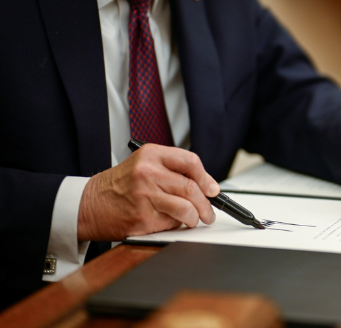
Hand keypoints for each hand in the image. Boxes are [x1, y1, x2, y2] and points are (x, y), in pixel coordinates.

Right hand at [77, 143, 219, 240]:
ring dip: (195, 218)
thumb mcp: (143, 164)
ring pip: (185, 209)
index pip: (190, 162)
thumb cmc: (119, 185)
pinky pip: (170, 224)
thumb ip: (171, 169)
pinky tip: (168, 222)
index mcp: (150, 155)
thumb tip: (205, 185)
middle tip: (209, 212)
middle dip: (206, 204)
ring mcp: (144, 197)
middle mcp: (147, 173)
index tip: (212, 189)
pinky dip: (175, 225)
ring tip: (194, 219)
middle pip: (191, 188)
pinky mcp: (142, 219)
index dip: (206, 177)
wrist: (87, 204)